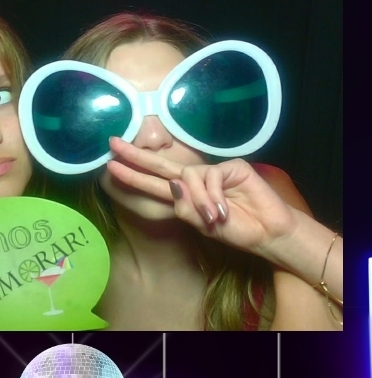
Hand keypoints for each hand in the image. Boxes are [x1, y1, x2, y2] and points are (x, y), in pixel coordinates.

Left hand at [107, 138, 296, 257]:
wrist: (266, 233)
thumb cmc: (236, 230)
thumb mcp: (202, 226)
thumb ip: (184, 208)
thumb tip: (172, 184)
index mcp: (187, 195)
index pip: (155, 183)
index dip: (133, 175)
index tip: (111, 166)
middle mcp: (196, 180)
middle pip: (161, 165)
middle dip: (136, 156)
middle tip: (112, 144)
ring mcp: (213, 172)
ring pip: (189, 178)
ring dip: (199, 203)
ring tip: (214, 219)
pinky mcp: (231, 167)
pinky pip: (210, 178)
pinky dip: (214, 197)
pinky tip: (224, 211)